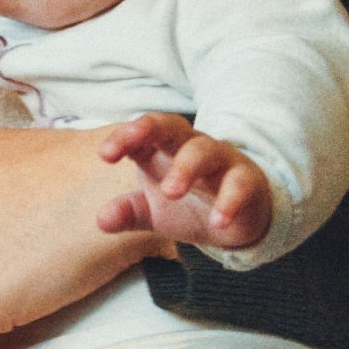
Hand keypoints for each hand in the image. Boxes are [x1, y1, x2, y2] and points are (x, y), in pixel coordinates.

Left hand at [96, 112, 272, 249]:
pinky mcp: (247, 180)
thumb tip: (101, 221)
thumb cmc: (189, 204)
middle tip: (131, 150)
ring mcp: (221, 160)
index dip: (123, 138)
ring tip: (171, 192)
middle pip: (171, 126)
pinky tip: (218, 222)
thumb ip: (129, 212)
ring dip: (186, 168)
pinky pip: (239, 184)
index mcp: (162, 148)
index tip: (105, 155)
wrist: (239, 219)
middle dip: (149, 130)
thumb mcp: (153, 212)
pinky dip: (229, 202)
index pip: (141, 133)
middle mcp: (191, 146)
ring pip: (204, 150)